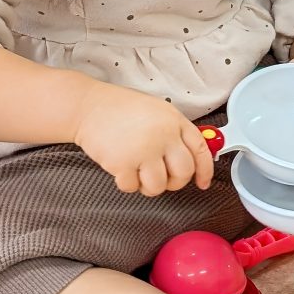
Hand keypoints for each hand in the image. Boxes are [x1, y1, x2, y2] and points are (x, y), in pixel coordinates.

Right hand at [74, 82, 213, 196]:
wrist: (88, 107)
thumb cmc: (120, 109)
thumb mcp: (157, 111)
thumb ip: (175, 132)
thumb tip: (191, 157)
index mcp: (174, 120)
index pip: (200, 150)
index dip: (205, 170)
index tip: (202, 182)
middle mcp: (163, 135)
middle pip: (183, 173)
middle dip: (175, 182)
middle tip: (163, 178)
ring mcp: (144, 150)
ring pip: (159, 186)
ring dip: (149, 186)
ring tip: (138, 172)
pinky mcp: (123, 163)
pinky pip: (132, 187)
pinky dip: (126, 183)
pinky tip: (121, 168)